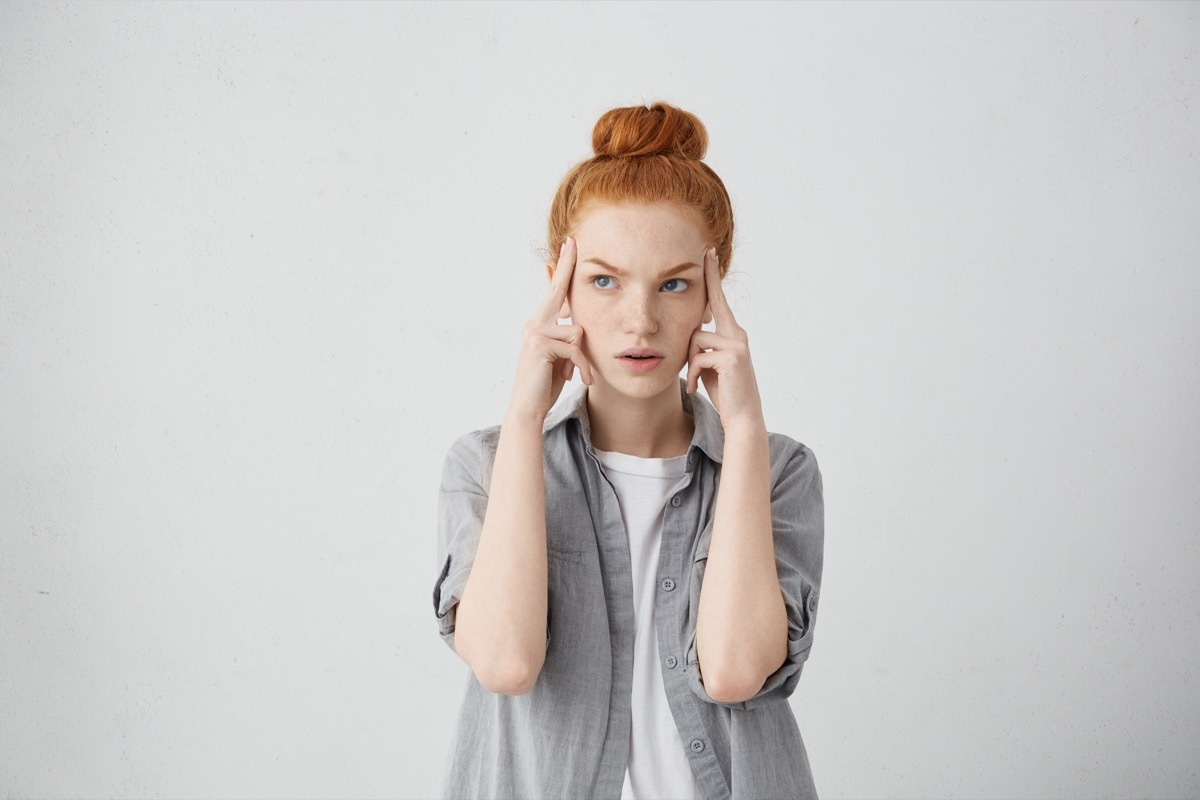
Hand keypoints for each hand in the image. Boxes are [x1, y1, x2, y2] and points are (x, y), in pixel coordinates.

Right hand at [506, 236, 593, 422]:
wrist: (528, 408)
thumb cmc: (546, 384)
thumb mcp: (561, 357)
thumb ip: (567, 339)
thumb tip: (578, 326)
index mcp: (540, 325)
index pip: (554, 293)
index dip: (562, 269)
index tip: (569, 246)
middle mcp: (534, 324)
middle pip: (557, 291)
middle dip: (566, 266)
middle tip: (574, 241)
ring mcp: (534, 333)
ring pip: (577, 331)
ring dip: (584, 358)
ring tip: (582, 375)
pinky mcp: (540, 345)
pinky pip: (575, 348)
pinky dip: (582, 366)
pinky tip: (581, 379)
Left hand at [685, 248, 764, 429]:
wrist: (741, 416)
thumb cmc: (723, 390)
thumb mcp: (710, 363)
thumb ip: (703, 345)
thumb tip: (691, 332)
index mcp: (733, 334)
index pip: (719, 300)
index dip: (713, 277)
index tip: (708, 254)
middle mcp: (737, 334)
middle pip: (705, 315)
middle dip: (704, 298)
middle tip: (706, 261)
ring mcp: (737, 344)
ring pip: (695, 341)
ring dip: (690, 364)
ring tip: (697, 381)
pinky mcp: (731, 357)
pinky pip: (698, 358)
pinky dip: (693, 375)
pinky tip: (698, 388)